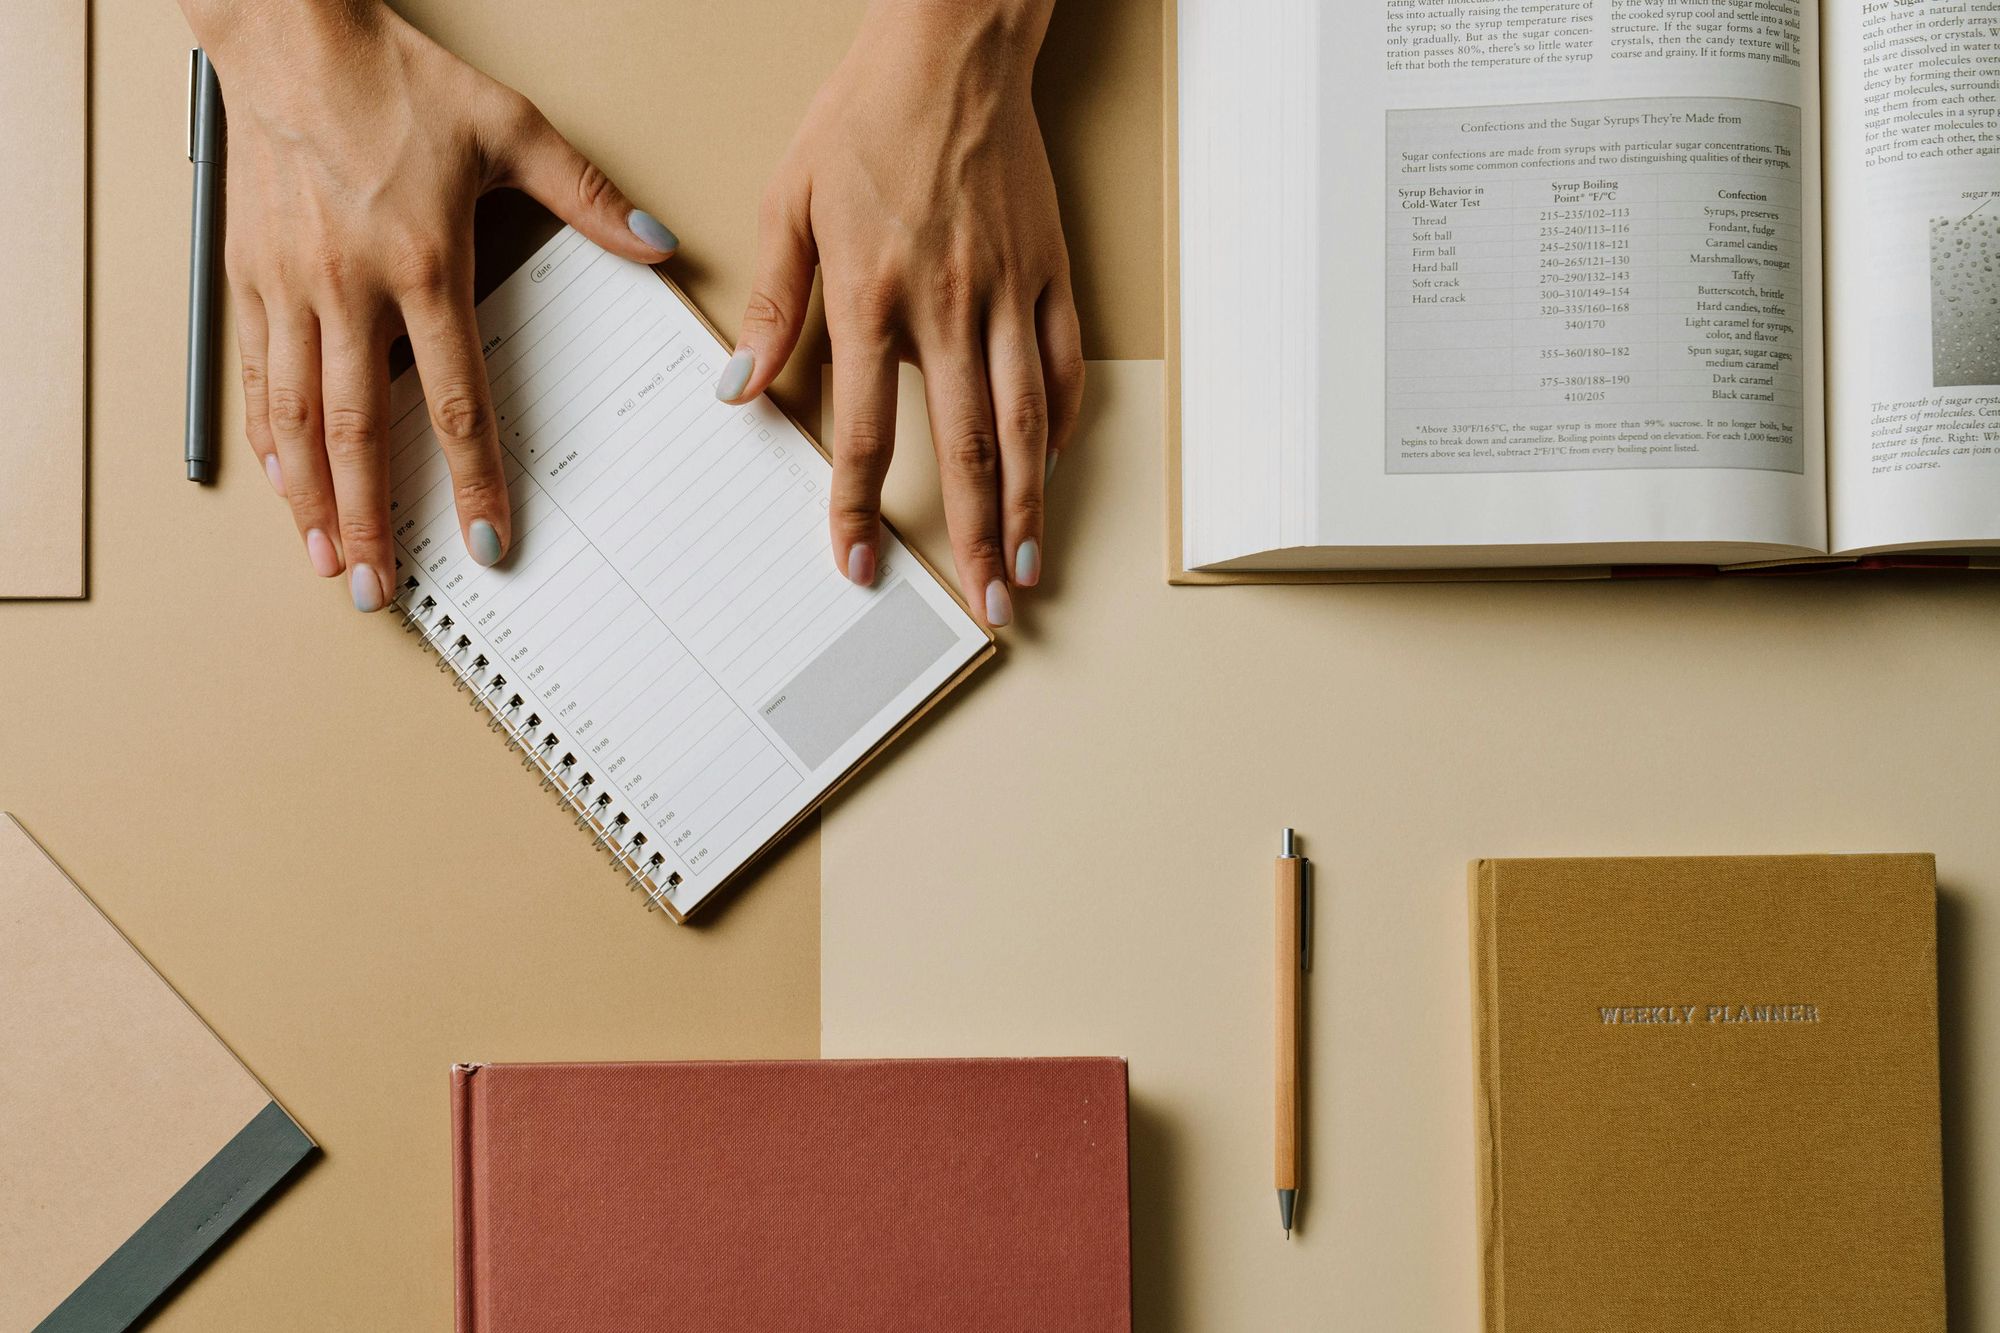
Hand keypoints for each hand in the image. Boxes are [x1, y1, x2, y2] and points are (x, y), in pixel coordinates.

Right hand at [187, 0, 679, 609]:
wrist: (292, 37)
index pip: (455, 400)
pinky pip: (254, 375)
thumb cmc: (394, 83)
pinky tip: (280, 482)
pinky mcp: (249, 276)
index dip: (473, 479)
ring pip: (294, 416)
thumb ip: (587, 196)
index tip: (485, 540)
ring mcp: (290, 286)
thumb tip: (655, 241)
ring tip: (326, 558)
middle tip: (380, 587)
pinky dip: (265, 438)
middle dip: (371, 520)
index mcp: (422, 264)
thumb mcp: (509, 130)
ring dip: (310, 499)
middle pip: (358, 431)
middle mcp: (348, 287)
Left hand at [719, 0, 1083, 628]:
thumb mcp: (790, 203)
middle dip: (976, 538)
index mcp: (873, 294)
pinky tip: (1054, 467)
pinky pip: (1064, 363)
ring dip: (1031, 504)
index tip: (859, 565)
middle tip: (987, 604)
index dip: (859, 508)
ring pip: (1027, 421)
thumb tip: (742, 387)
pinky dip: (1063, 422)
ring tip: (1031, 566)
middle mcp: (948, 305)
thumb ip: (772, 305)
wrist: (952, 50)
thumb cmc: (866, 119)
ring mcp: (1008, 292)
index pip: (866, 429)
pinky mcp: (1049, 272)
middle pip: (966, 447)